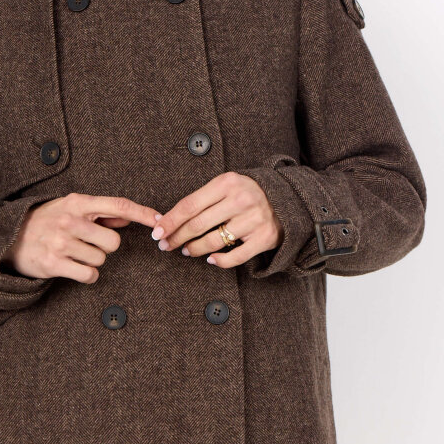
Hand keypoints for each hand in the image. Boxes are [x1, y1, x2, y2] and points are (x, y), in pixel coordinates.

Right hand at [0, 193, 159, 283]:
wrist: (9, 237)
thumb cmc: (46, 220)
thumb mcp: (71, 207)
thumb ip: (101, 212)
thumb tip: (129, 215)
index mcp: (77, 202)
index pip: (118, 205)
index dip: (142, 214)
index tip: (159, 221)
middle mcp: (69, 220)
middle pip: (113, 242)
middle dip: (106, 247)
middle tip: (89, 244)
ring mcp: (61, 242)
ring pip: (101, 260)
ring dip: (93, 260)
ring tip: (75, 253)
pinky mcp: (54, 263)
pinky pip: (89, 275)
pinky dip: (87, 274)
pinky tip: (74, 267)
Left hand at [151, 172, 283, 267]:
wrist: (286, 199)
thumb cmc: (246, 193)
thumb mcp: (226, 186)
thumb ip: (201, 199)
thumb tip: (167, 219)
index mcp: (227, 183)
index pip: (190, 204)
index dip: (170, 221)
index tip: (157, 232)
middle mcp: (241, 200)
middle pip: (198, 224)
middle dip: (177, 237)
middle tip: (166, 245)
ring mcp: (254, 220)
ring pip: (214, 242)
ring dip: (195, 249)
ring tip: (186, 250)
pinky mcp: (264, 238)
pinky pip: (235, 256)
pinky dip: (219, 261)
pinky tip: (210, 259)